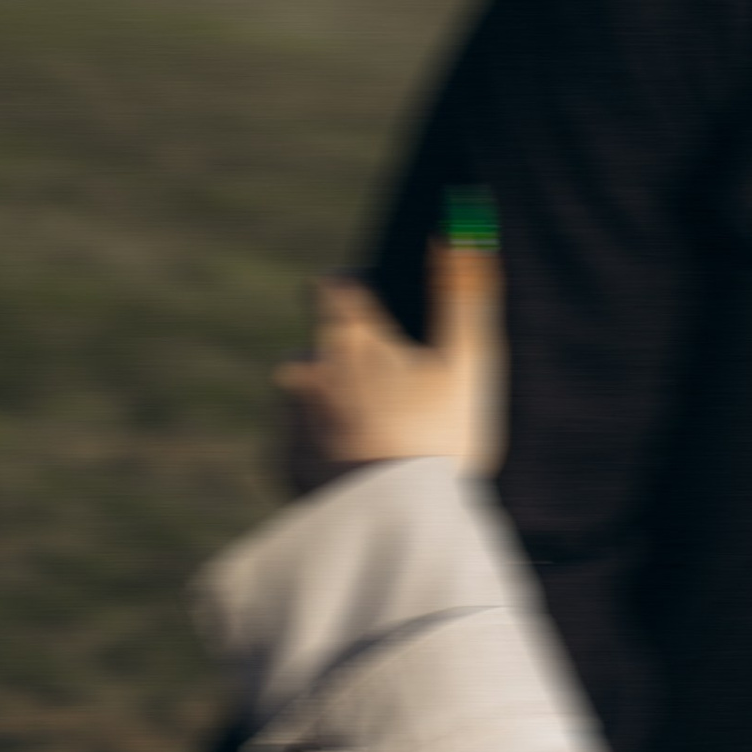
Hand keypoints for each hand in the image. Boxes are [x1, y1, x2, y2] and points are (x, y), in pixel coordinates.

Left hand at [275, 233, 505, 493]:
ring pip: (305, 397)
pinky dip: (324, 453)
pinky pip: (300, 447)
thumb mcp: (467, 359)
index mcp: (347, 339)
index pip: (334, 284)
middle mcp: (305, 373)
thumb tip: (462, 223)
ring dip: (332, 407)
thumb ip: (464, 289)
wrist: (398, 528)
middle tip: (393, 393)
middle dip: (344, 360)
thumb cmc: (439, 438)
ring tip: (379, 440)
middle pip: (317, 346)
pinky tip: (362, 472)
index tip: (382, 309)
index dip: (357, 289)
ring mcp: (289, 423)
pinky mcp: (283, 468)